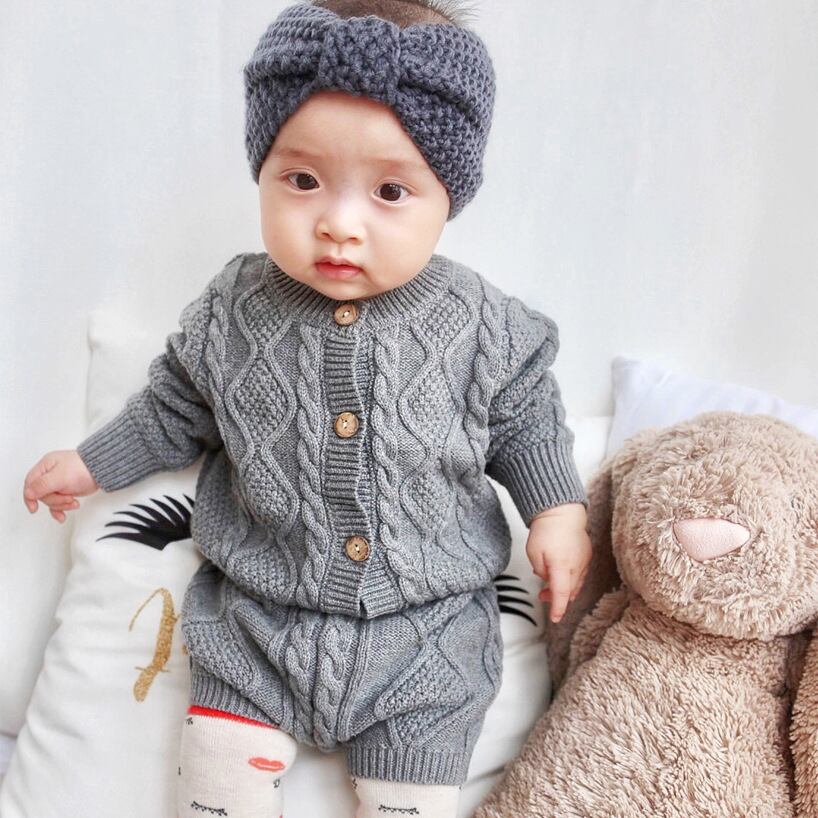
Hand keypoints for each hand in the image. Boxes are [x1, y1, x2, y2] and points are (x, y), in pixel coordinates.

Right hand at [23, 449, 99, 523]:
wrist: (101, 470)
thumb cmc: (83, 468)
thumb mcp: (60, 477)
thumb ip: (42, 486)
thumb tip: (28, 494)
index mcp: (45, 466)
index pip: (30, 483)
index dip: (29, 497)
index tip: (33, 508)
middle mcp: (49, 474)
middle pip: (41, 495)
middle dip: (55, 500)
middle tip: (68, 498)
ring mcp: (58, 483)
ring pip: (51, 500)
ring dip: (61, 504)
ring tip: (73, 502)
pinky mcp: (66, 490)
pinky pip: (57, 503)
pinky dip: (60, 510)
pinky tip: (62, 516)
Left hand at [526, 502, 591, 623]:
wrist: (562, 512)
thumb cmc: (547, 528)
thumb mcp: (533, 552)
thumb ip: (540, 570)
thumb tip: (546, 579)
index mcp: (561, 565)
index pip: (561, 593)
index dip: (558, 608)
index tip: (555, 618)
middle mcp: (576, 565)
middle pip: (569, 591)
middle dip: (556, 598)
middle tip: (542, 596)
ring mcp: (584, 561)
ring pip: (576, 585)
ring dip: (564, 590)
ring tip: (549, 587)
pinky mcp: (587, 556)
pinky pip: (580, 576)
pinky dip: (571, 581)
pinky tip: (561, 577)